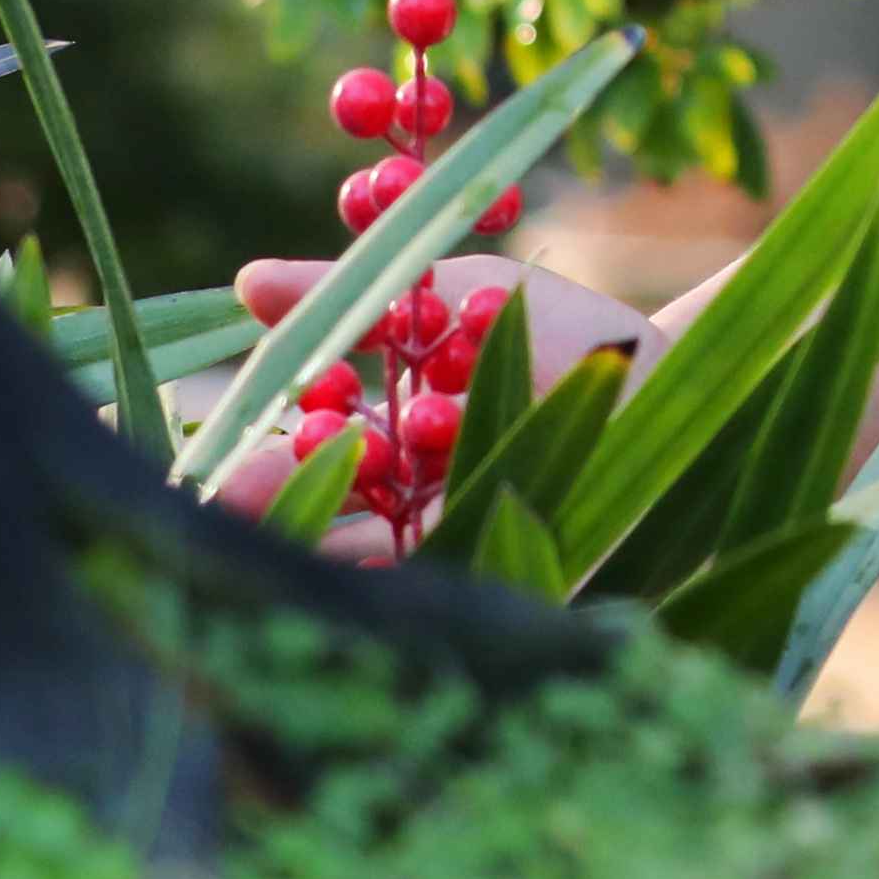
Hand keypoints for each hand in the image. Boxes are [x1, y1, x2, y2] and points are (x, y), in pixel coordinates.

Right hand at [192, 255, 659, 558]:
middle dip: (268, 510)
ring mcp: (449, 544)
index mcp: (380, 438)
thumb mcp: (456, 295)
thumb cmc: (563, 332)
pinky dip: (404, 584)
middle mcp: (400, 502)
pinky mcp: (505, 585)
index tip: (201, 465)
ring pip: (365, 559)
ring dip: (325, 547)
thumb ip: (358, 295)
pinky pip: (442, 594)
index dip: (246, 464)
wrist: (677, 374)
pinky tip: (377, 572)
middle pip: (314, 516)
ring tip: (294, 530)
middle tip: (226, 501)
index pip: (293, 457)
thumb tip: (246, 283)